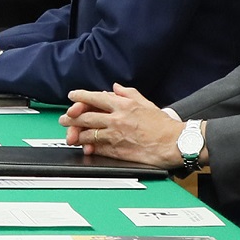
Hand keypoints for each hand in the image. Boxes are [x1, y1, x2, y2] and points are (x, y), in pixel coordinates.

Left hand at [63, 85, 185, 167]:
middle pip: (85, 117)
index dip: (79, 97)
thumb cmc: (163, 125)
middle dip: (70, 117)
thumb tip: (115, 88)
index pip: (93, 98)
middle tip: (64, 119)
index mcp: (122, 105)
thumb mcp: (146, 102)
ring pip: (87, 133)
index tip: (72, 97)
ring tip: (70, 135)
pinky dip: (89, 147)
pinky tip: (85, 146)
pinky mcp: (117, 151)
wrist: (176, 143)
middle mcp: (116, 119)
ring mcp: (115, 136)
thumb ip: (128, 93)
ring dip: (76, 134)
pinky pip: (97, 148)